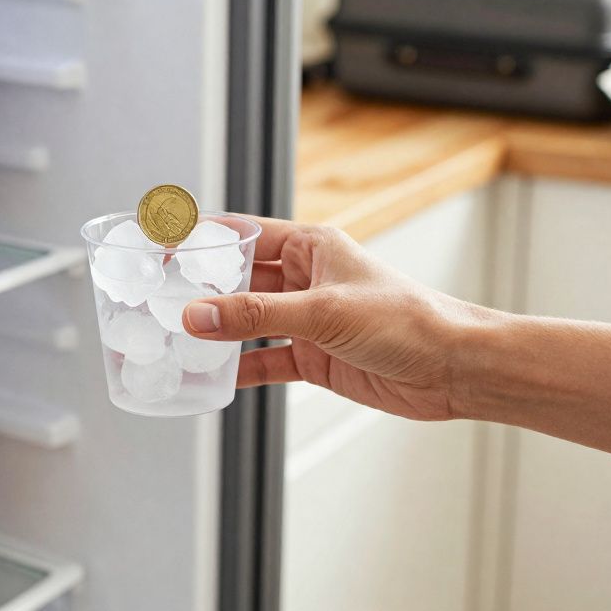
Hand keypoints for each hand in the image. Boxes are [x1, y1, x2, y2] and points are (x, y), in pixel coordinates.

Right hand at [181, 216, 483, 420]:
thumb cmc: (408, 320)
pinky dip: (239, 368)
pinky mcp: (315, 357)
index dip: (201, 238)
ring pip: (248, 321)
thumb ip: (256, 315)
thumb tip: (198, 315)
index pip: (242, 233)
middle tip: (157, 297)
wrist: (453, 369)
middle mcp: (307, 279)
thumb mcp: (322, 312)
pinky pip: (265, 360)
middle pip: (239, 279)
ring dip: (217, 331)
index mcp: (312, 246)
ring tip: (174, 337)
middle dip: (200, 288)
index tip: (162, 245)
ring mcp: (309, 320)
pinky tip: (212, 376)